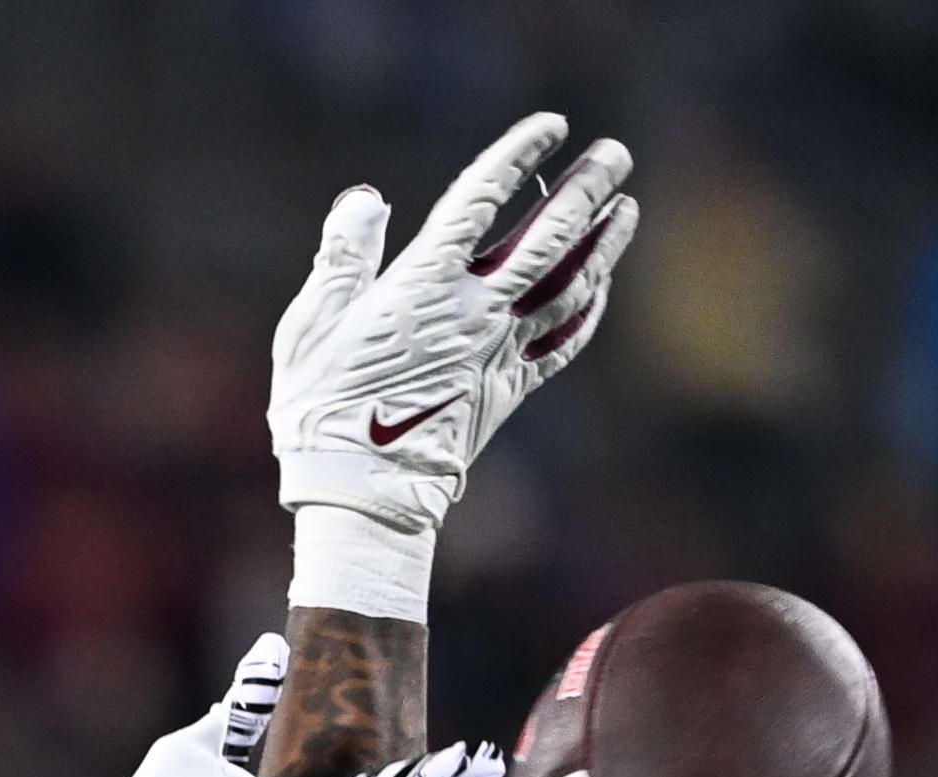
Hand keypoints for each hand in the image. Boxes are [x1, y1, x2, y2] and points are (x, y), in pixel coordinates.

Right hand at [269, 112, 637, 536]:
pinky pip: (563, 344)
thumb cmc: (322, 406)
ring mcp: (499, 350)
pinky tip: (603, 288)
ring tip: (626, 208)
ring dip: (603, 245)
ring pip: (569, 286)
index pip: (480, 201)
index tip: (550, 125)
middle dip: (585, 190)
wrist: (362, 489)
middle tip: (616, 155)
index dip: (518, 156)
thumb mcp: (310, 325)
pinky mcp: (508, 389)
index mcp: (423, 284)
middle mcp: (474, 310)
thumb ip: (342, 257)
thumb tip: (367, 198)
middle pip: (547, 237)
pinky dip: (589, 311)